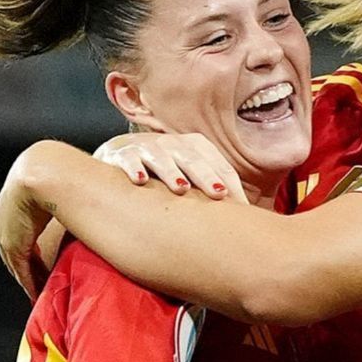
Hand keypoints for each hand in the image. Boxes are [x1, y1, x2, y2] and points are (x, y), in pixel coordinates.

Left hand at [0, 144, 55, 298]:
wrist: (45, 171)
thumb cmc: (61, 170)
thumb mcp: (59, 182)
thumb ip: (66, 192)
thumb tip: (91, 190)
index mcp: (10, 196)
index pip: (19, 227)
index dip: (29, 242)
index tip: (39, 256)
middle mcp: (1, 215)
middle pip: (14, 246)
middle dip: (27, 263)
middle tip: (39, 280)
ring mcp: (4, 231)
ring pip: (17, 261)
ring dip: (29, 277)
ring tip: (41, 290)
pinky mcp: (12, 244)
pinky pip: (22, 269)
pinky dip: (30, 282)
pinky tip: (37, 293)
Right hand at [93, 132, 244, 202]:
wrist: (115, 158)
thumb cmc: (161, 173)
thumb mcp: (187, 175)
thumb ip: (211, 191)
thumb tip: (246, 217)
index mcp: (193, 147)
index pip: (216, 163)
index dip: (229, 182)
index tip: (239, 207)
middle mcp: (171, 144)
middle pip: (191, 158)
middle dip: (205, 175)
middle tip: (218, 194)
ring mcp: (145, 147)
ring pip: (160, 156)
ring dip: (171, 171)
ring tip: (181, 188)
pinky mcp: (120, 154)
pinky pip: (128, 159)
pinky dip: (133, 167)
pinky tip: (139, 180)